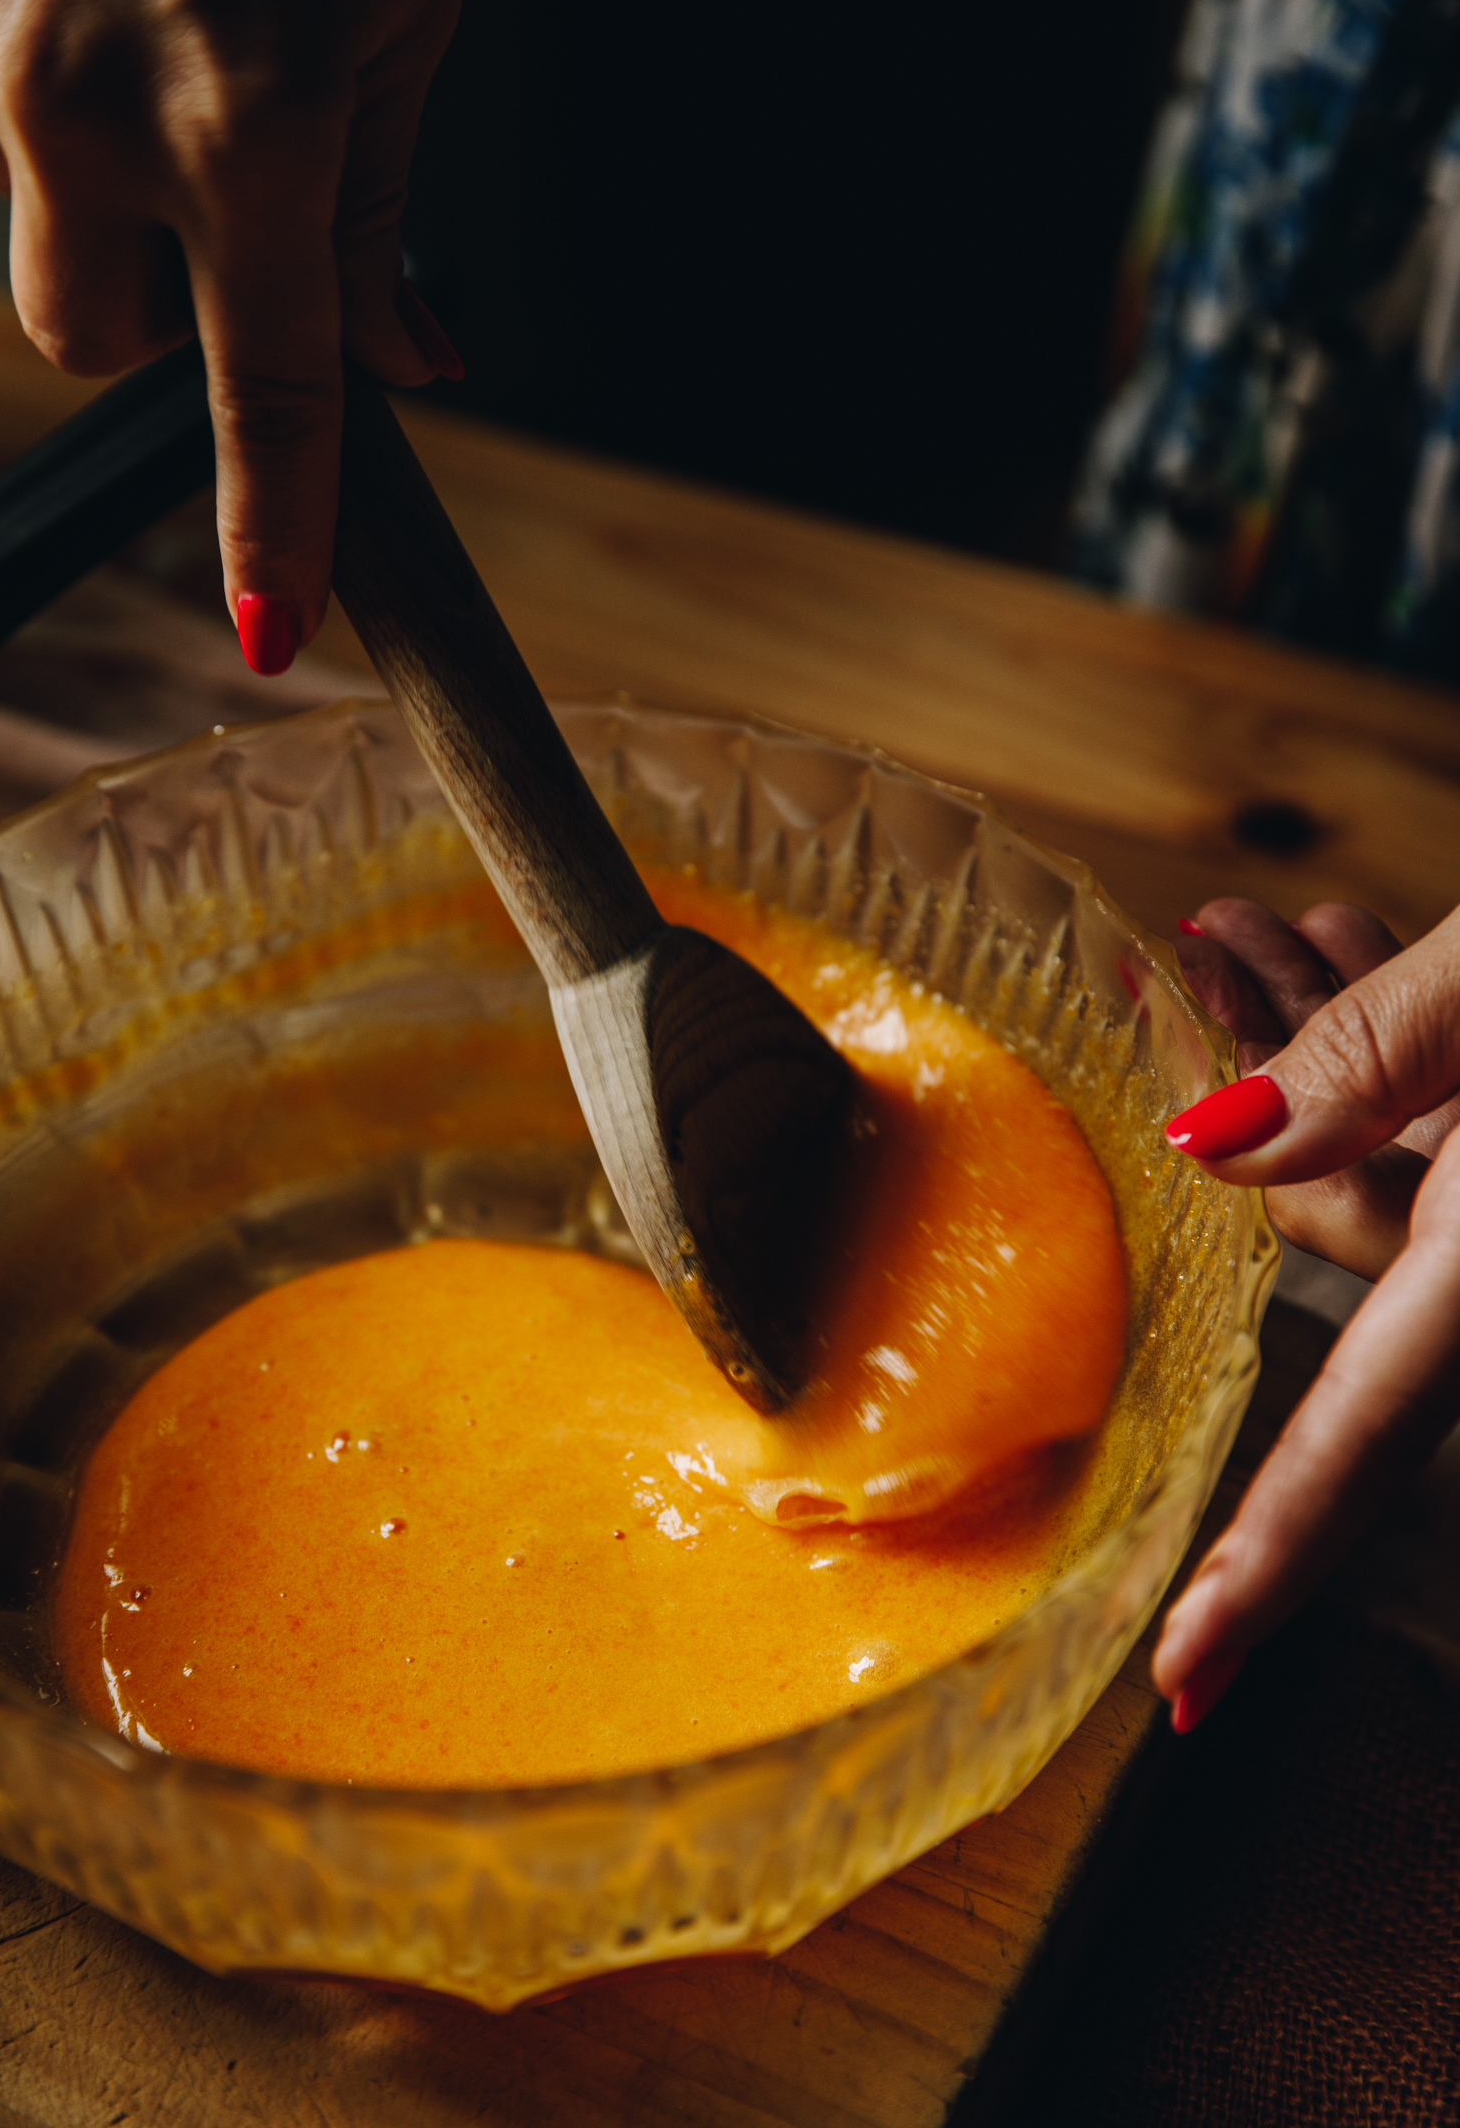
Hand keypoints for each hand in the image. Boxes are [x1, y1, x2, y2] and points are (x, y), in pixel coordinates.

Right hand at [0, 0, 461, 668]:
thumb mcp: (404, 33)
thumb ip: (385, 224)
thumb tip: (405, 370)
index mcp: (250, 129)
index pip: (267, 390)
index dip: (271, 523)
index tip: (268, 625)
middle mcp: (99, 111)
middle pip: (97, 344)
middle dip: (170, 330)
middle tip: (241, 233)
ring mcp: (8, 62)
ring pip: (40, 254)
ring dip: (119, 238)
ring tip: (196, 108)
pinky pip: (15, 155)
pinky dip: (82, 149)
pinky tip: (139, 50)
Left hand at [1152, 898, 1459, 1727]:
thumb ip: (1367, 1062)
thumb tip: (1210, 1145)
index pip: (1354, 1447)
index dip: (1263, 1570)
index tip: (1183, 1681)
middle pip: (1317, 1229)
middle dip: (1239, 1092)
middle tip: (1186, 956)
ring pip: (1365, 1154)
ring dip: (1294, 1032)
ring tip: (1231, 925)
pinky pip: (1422, 1118)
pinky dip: (1360, 1035)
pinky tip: (1314, 942)